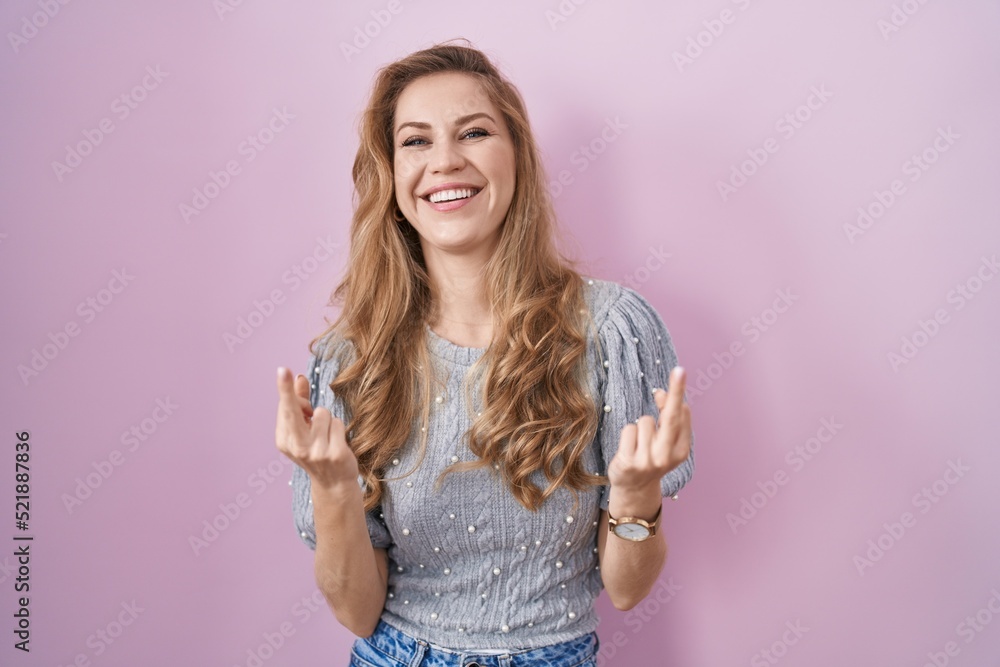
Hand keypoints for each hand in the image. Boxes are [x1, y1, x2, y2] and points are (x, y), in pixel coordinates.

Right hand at [274, 367, 359, 491]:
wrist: (333, 484)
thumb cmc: (317, 450)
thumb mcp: (304, 430)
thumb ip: (300, 403)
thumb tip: (299, 378)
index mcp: (285, 441)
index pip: (284, 409)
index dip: (285, 390)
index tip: (282, 370)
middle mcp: (297, 447)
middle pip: (294, 411)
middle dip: (289, 391)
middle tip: (284, 371)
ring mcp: (316, 452)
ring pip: (322, 413)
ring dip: (327, 419)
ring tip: (326, 435)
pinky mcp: (335, 454)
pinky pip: (337, 423)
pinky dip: (338, 428)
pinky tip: (336, 442)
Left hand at [607, 366, 691, 495]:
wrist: (635, 488)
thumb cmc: (651, 456)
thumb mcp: (664, 441)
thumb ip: (666, 417)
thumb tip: (661, 393)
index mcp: (681, 451)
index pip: (682, 416)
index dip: (677, 392)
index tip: (680, 371)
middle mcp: (667, 456)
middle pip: (671, 417)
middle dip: (676, 393)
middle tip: (680, 370)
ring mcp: (648, 461)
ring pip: (644, 421)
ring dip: (639, 427)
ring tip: (639, 444)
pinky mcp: (628, 462)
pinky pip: (629, 430)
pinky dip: (628, 434)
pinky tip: (629, 449)